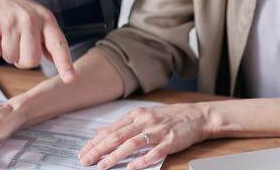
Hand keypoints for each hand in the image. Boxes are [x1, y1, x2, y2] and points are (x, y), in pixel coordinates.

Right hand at [0, 0, 74, 82]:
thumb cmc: (10, 7)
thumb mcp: (34, 15)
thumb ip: (45, 37)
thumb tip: (55, 59)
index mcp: (44, 18)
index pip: (58, 44)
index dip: (65, 63)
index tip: (70, 79)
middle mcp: (30, 20)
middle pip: (31, 60)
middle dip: (22, 59)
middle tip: (15, 43)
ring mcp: (10, 23)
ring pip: (11, 59)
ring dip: (5, 51)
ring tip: (2, 32)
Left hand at [77, 103, 211, 169]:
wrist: (196, 116)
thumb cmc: (169, 117)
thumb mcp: (145, 116)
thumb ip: (127, 125)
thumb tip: (104, 134)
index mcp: (136, 115)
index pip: (111, 130)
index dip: (95, 142)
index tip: (83, 151)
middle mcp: (144, 121)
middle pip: (116, 136)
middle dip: (98, 149)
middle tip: (85, 160)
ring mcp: (157, 131)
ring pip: (131, 144)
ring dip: (115, 156)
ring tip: (102, 166)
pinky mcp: (169, 142)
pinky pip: (153, 153)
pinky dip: (142, 161)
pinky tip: (131, 168)